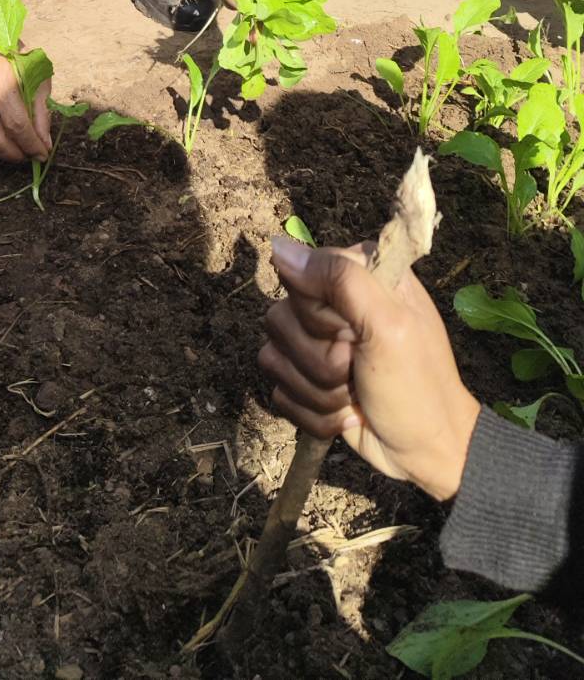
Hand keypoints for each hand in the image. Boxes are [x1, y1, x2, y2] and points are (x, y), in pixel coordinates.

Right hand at [0, 40, 51, 163]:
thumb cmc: (10, 52)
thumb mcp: (34, 72)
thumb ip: (40, 107)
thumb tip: (44, 142)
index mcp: (0, 76)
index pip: (16, 122)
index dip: (31, 144)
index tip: (43, 154)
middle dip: (16, 154)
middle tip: (30, 156)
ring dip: (4, 150)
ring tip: (19, 148)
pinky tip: (2, 131)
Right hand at [259, 237, 479, 502]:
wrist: (427, 451)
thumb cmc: (418, 385)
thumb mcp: (389, 326)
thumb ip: (340, 280)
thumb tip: (278, 247)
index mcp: (359, 274)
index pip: (300, 275)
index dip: (321, 314)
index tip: (354, 335)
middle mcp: (333, 301)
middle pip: (281, 318)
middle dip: (320, 361)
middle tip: (359, 368)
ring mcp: (317, 341)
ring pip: (274, 357)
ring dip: (319, 392)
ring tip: (354, 396)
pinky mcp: (306, 378)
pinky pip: (279, 391)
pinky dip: (313, 413)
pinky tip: (345, 415)